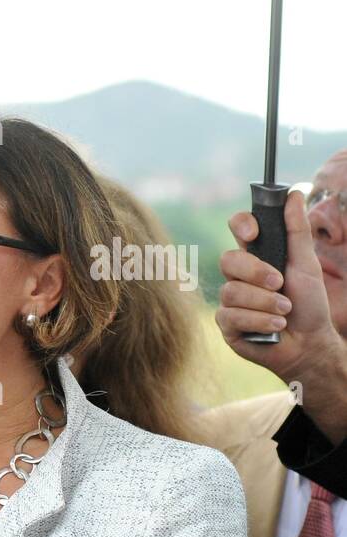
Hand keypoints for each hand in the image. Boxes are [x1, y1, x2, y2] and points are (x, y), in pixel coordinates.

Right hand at [218, 190, 346, 441]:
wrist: (309, 343)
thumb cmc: (309, 304)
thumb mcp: (306, 263)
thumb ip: (297, 230)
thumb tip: (294, 193)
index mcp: (257, 255)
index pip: (238, 228)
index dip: (240, 225)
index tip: (251, 231)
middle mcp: (239, 276)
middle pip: (228, 260)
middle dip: (256, 272)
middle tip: (280, 283)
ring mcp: (230, 300)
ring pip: (232, 291)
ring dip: (265, 303)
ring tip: (285, 312)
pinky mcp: (226, 325)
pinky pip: (232, 316)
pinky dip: (259, 321)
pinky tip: (275, 328)